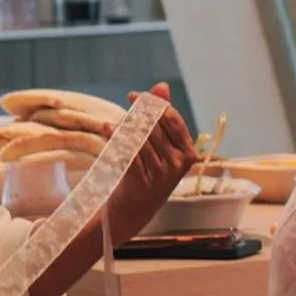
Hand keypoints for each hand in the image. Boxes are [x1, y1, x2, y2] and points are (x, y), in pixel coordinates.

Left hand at [98, 83, 197, 247]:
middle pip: (156, 129)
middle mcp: (177, 164)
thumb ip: (162, 115)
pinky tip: (108, 128)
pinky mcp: (141, 182)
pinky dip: (115, 139)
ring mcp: (160, 175)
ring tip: (115, 120)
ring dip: (125, 126)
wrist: (135, 210)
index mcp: (187, 154)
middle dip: (139, 113)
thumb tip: (162, 85)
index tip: (137, 95)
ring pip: (140, 140)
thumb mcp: (160, 146)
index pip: (174, 122)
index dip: (156, 105)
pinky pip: (126, 153)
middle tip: (129, 101)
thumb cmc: (149, 172)